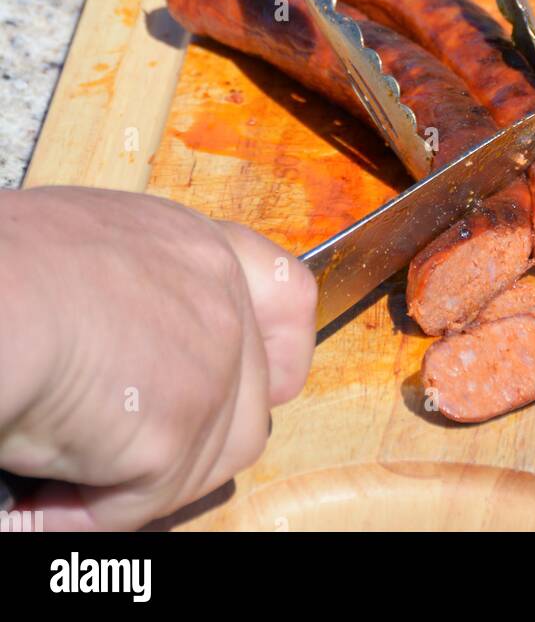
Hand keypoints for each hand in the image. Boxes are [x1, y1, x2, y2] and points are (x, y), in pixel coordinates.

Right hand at [0, 187, 316, 530]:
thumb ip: (134, 297)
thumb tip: (118, 360)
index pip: (286, 294)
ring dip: (137, 480)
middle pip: (251, 399)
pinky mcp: (178, 428)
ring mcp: (210, 362)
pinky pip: (143, 498)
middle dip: (192, 441)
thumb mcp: (88, 249)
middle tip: (118, 451)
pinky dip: (89, 508)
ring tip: (59, 467)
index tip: (265, 383)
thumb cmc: (8, 266)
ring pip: (207, 461)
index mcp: (192, 246)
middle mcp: (219, 295)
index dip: (280, 350)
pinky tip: (41, 489)